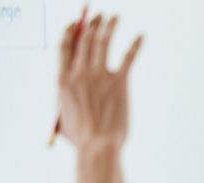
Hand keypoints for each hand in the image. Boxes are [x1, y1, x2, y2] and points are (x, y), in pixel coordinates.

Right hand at [58, 13, 143, 149]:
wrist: (98, 147)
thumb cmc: (81, 139)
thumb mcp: (62, 117)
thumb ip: (64, 100)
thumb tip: (69, 90)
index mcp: (62, 80)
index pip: (64, 45)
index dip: (71, 30)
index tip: (76, 22)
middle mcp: (79, 72)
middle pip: (84, 39)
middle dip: (91, 23)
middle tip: (98, 15)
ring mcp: (99, 76)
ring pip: (103, 42)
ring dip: (109, 26)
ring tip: (114, 17)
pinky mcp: (119, 83)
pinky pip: (128, 58)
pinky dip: (135, 45)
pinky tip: (141, 36)